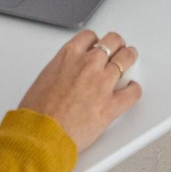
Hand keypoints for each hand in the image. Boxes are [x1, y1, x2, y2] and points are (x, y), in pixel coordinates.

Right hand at [18, 30, 141, 153]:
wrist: (40, 134)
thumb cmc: (36, 113)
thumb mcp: (44, 79)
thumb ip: (61, 71)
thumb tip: (68, 75)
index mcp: (69, 56)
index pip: (89, 37)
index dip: (96, 41)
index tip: (97, 46)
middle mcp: (88, 65)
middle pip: (112, 42)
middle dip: (116, 45)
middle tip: (118, 50)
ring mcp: (102, 83)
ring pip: (126, 59)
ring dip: (129, 59)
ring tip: (129, 61)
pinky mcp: (111, 105)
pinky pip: (132, 92)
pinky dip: (134, 90)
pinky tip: (131, 90)